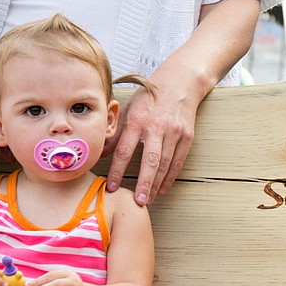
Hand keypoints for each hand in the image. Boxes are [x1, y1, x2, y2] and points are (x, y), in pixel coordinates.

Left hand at [105, 84, 197, 205]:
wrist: (180, 83)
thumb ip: (115, 132)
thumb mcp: (128, 109)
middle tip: (138, 202)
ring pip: (165, 163)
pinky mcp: (187, 136)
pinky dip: (170, 177)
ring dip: (157, 184)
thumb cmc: (149, 98)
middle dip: (143, 183)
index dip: (117, 170)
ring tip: (149, 200)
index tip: (111, 187)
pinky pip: (178, 161)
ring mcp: (174, 132)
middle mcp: (156, 127)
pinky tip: (163, 189)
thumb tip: (99, 151)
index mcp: (137, 120)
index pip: (124, 150)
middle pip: (150, 161)